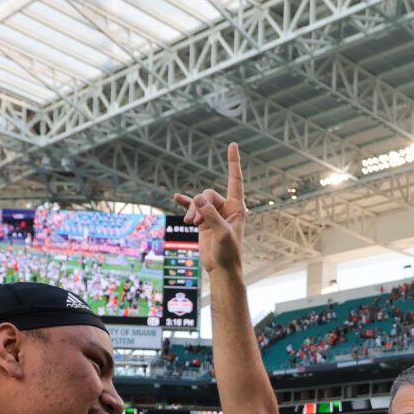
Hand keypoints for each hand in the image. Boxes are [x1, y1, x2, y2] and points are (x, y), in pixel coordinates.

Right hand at [174, 142, 245, 275]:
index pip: (235, 180)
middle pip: (208, 194)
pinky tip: (176, 197)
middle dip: (200, 205)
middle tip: (195, 223)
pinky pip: (192, 207)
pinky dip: (185, 203)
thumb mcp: (221, 233)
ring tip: (190, 224)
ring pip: (198, 202)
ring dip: (192, 212)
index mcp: (237, 207)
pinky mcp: (203, 221)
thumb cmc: (228, 252)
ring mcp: (213, 214)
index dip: (233, 163)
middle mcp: (226, 208)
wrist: (221, 269)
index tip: (232, 145)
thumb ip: (210, 215)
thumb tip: (197, 199)